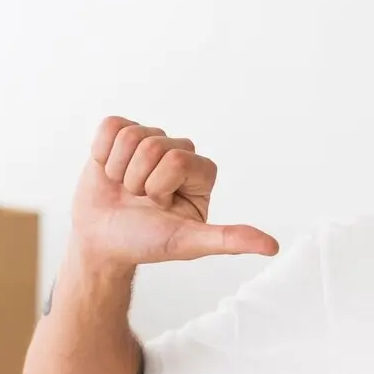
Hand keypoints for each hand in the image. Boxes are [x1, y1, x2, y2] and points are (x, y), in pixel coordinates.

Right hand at [70, 116, 279, 266]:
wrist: (100, 241)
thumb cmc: (145, 241)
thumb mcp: (188, 242)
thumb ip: (229, 239)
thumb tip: (272, 247)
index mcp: (203, 173)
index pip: (177, 159)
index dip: (159, 186)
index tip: (161, 207)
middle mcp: (180, 152)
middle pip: (153, 145)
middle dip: (136, 179)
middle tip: (139, 201)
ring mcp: (151, 142)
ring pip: (130, 135)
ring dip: (118, 170)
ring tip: (124, 189)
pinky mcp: (122, 135)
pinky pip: (110, 126)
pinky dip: (101, 154)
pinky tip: (108, 172)